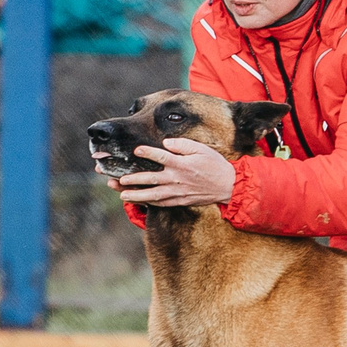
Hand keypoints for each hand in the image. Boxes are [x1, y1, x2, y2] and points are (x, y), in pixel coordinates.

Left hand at [110, 137, 234, 207]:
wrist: (228, 186)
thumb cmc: (215, 165)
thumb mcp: (202, 149)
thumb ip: (183, 145)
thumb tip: (166, 143)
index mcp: (183, 164)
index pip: (162, 158)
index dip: (148, 153)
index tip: (136, 150)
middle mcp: (178, 179)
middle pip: (151, 179)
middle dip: (133, 179)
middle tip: (118, 179)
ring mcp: (178, 192)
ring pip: (153, 195)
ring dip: (136, 195)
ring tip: (121, 194)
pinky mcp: (180, 201)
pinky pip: (161, 204)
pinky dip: (148, 203)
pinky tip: (138, 201)